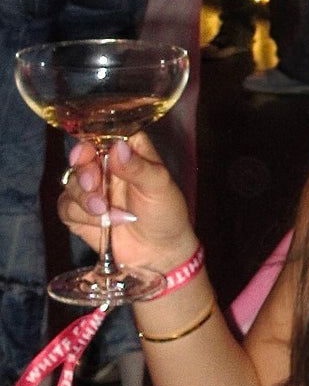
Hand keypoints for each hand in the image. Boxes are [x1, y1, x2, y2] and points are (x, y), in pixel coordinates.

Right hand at [59, 133, 196, 273]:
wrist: (160, 252)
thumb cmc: (166, 213)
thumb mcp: (159, 187)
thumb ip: (139, 167)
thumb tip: (118, 147)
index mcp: (127, 150)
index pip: (103, 133)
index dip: (92, 139)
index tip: (89, 152)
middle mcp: (105, 165)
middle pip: (80, 156)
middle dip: (84, 171)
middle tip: (94, 185)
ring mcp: (90, 188)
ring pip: (70, 182)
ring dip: (84, 197)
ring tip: (105, 212)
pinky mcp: (79, 212)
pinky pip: (66, 207)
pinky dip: (82, 216)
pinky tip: (105, 224)